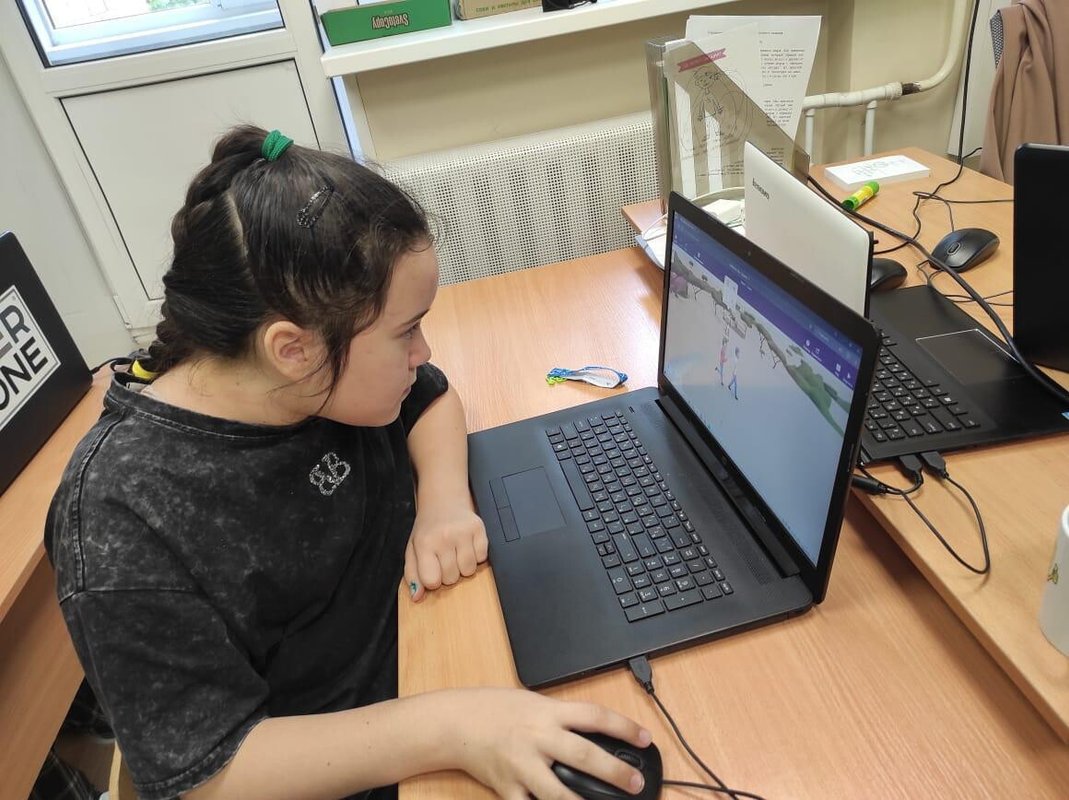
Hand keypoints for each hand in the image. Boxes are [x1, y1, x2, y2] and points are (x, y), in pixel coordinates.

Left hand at [404, 503, 487, 601]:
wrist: (443, 498)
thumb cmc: (428, 527)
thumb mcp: (412, 549)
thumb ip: (412, 574)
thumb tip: (417, 596)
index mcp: (424, 543)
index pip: (432, 581)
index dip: (433, 579)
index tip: (432, 569)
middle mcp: (444, 537)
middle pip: (452, 578)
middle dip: (448, 572)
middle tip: (444, 556)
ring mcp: (463, 532)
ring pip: (469, 571)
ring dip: (463, 566)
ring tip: (455, 551)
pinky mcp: (479, 528)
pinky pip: (482, 558)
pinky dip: (476, 556)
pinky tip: (466, 544)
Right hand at [443, 688, 651, 799]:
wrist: (457, 722)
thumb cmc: (496, 709)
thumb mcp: (533, 702)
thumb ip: (562, 718)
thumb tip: (598, 731)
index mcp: (548, 712)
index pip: (594, 715)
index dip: (623, 727)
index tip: (646, 738)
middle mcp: (538, 737)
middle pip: (583, 754)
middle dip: (614, 771)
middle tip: (635, 783)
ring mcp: (523, 765)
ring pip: (558, 791)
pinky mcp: (507, 788)